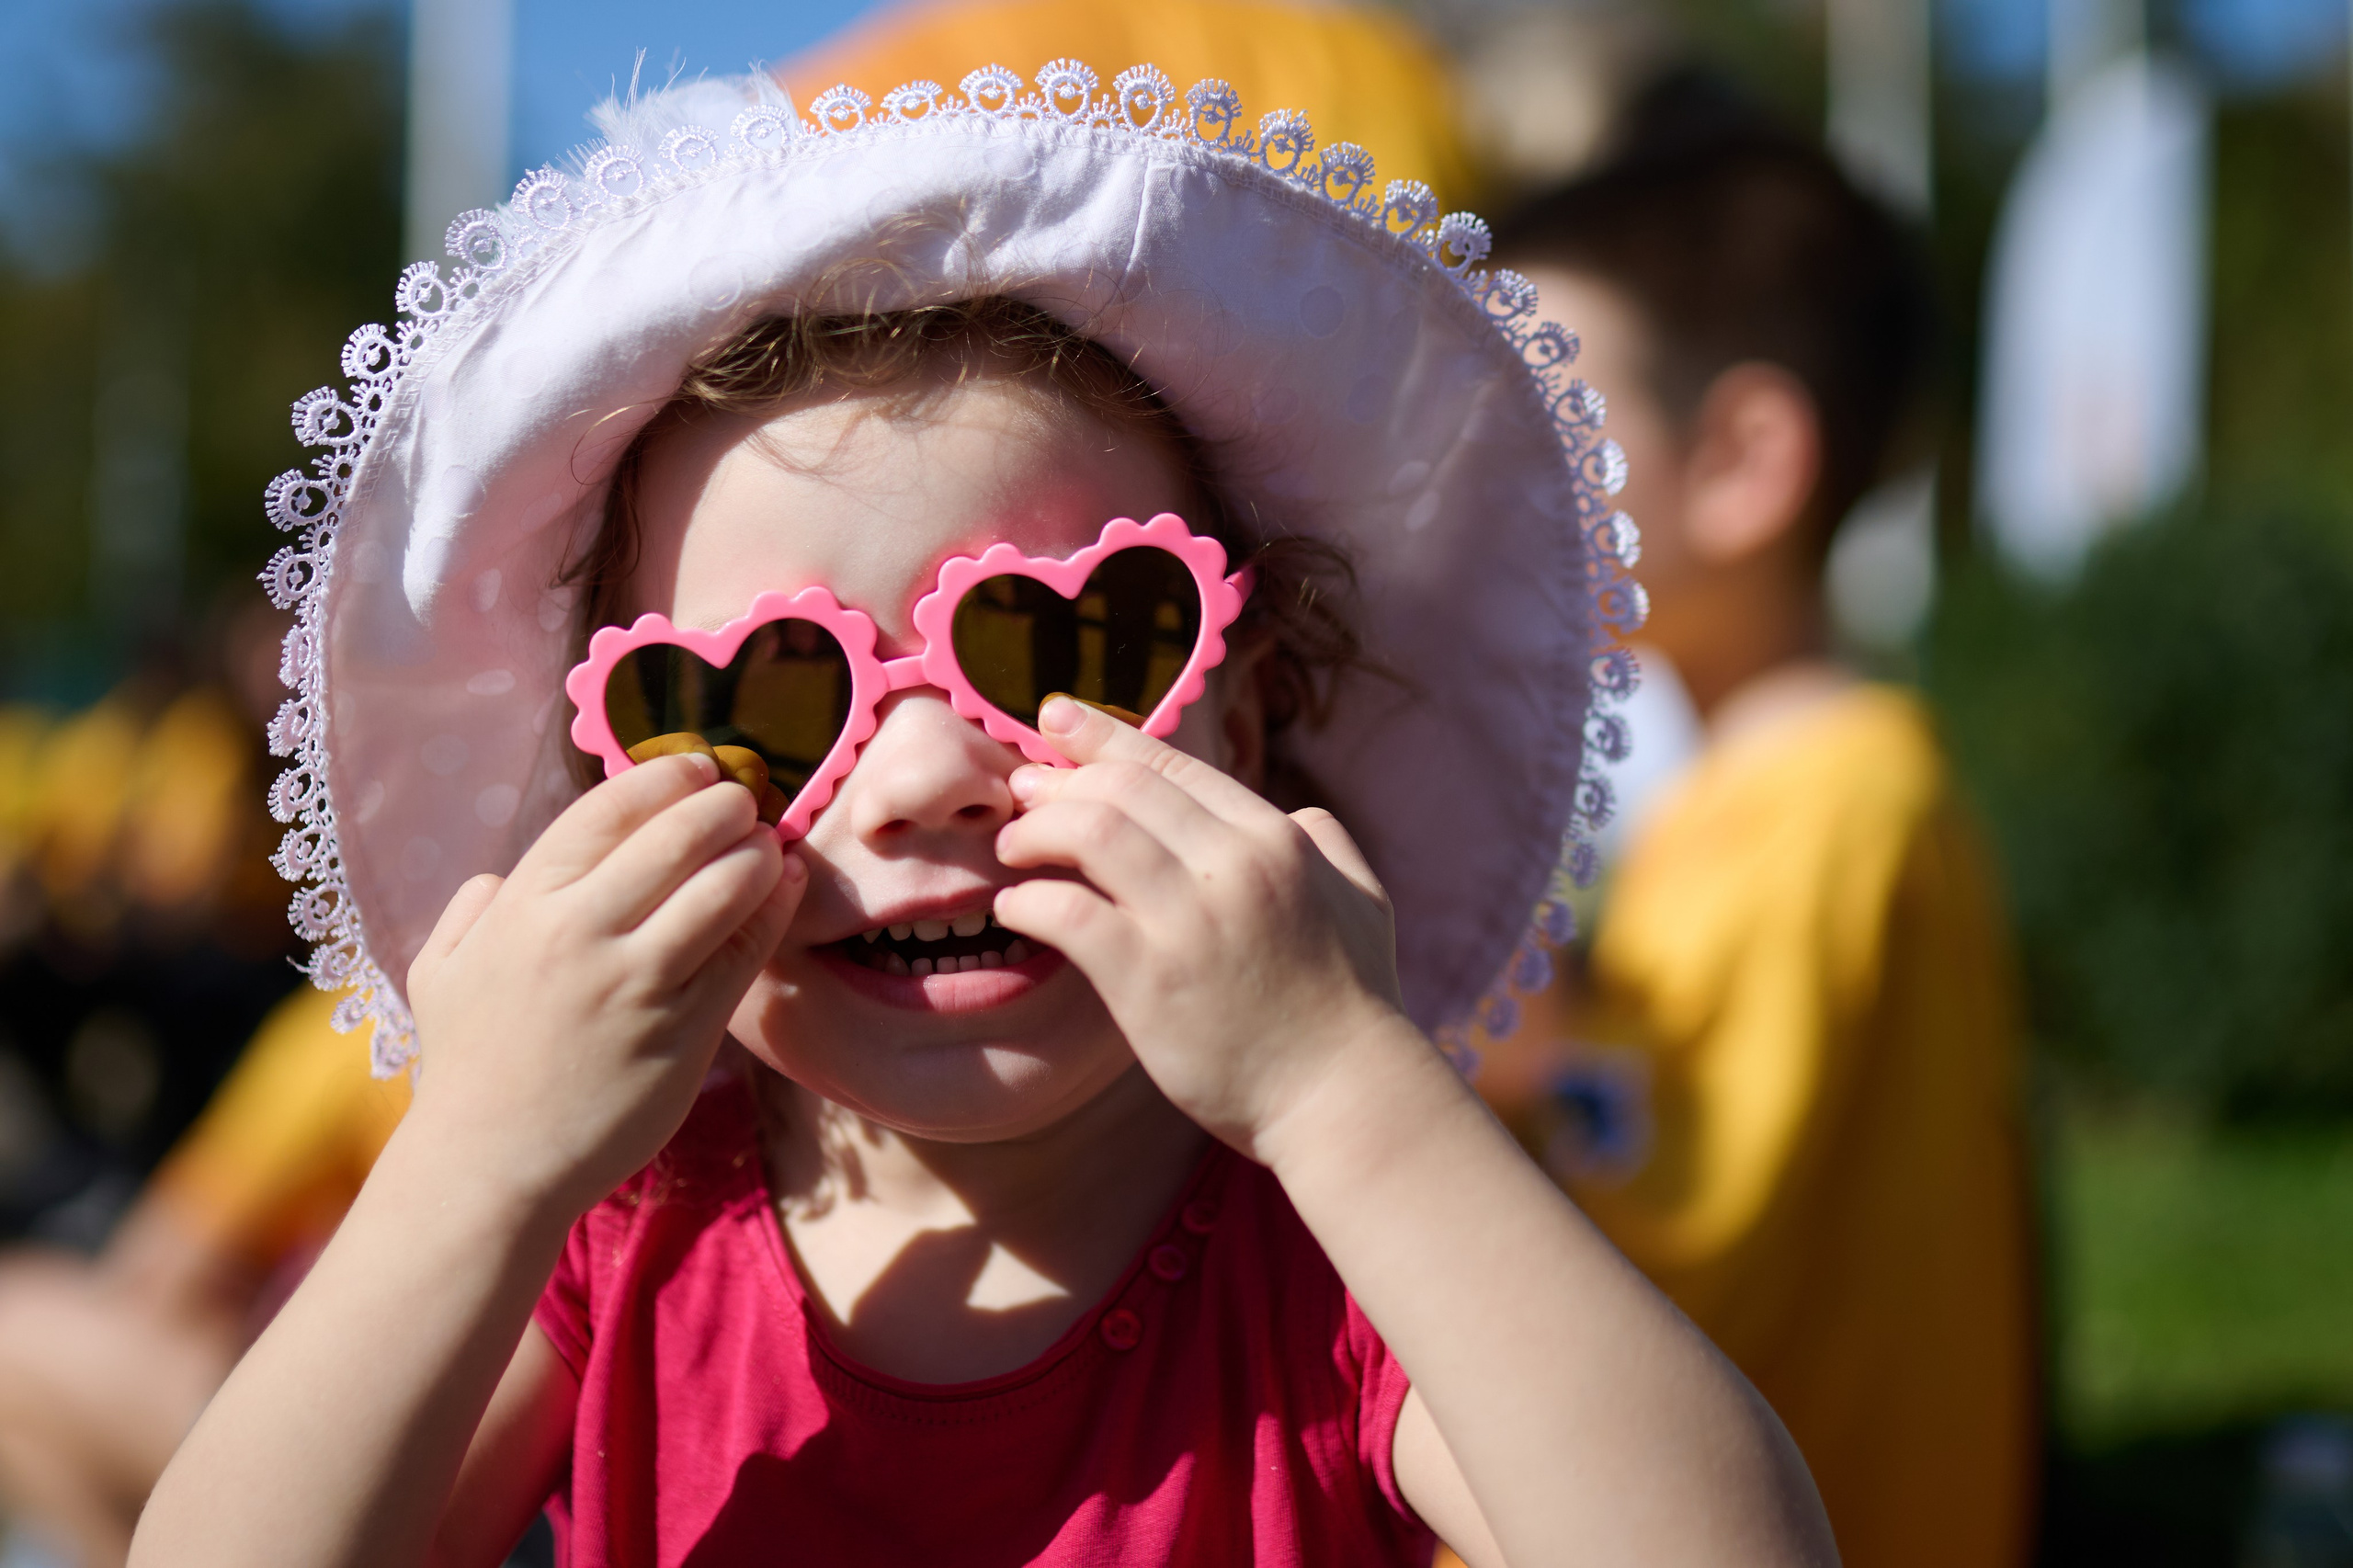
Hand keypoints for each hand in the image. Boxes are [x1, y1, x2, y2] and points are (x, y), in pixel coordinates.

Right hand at [404, 752, 804, 1219]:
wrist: (490, 1166)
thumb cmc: (467, 1067)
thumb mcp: (439, 972)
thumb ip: (469, 912)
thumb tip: (498, 880)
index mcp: (524, 904)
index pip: (609, 809)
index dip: (664, 777)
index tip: (696, 766)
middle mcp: (581, 931)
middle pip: (678, 836)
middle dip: (724, 804)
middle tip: (744, 800)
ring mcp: (637, 980)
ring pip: (722, 887)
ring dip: (757, 853)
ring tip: (769, 844)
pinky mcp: (684, 1029)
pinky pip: (743, 952)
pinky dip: (772, 911)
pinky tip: (785, 890)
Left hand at [992, 696, 1419, 1161]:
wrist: (1345, 1097)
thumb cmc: (1353, 1006)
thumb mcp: (1363, 899)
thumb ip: (1326, 844)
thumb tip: (1296, 816)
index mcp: (1276, 838)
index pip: (1172, 764)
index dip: (1104, 735)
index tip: (1057, 719)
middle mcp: (1233, 864)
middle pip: (1121, 787)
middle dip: (1059, 779)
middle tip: (1021, 791)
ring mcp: (1190, 920)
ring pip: (1089, 833)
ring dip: (1035, 832)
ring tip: (1012, 849)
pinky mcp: (1150, 980)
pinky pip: (1066, 914)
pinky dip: (1028, 902)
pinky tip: (1015, 909)